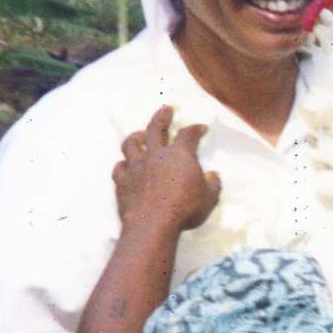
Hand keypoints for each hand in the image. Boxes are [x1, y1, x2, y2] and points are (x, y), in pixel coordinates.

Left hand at [113, 106, 220, 233]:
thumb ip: (212, 184)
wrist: (153, 223)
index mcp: (179, 155)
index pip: (188, 135)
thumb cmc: (185, 209)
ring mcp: (136, 167)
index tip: (201, 127)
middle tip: (166, 109)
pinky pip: (119, 168)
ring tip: (139, 135)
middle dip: (162, 116)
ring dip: (136, 137)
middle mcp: (155, 155)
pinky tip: (125, 166)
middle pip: (155, 128)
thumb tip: (212, 175)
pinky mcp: (122, 181)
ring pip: (131, 144)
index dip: (196, 129)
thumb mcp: (209, 197)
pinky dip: (123, 165)